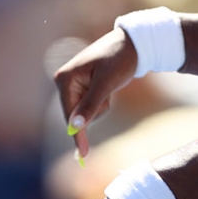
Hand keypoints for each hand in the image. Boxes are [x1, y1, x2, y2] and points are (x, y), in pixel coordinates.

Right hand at [53, 28, 138, 158]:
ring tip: (110, 86)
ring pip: (85, 111)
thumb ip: (90, 105)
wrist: (133, 44)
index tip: (82, 154)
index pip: (69, 114)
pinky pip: (91, 105)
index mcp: (65, 78)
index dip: (77, 134)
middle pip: (76, 114)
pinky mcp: (83, 85)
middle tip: (108, 96)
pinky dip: (102, 101)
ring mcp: (73, 83)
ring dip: (100, 106)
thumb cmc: (119, 60)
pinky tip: (109, 86)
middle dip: (95, 111)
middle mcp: (65, 80)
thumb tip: (74, 127)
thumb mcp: (106, 84)